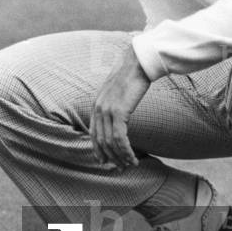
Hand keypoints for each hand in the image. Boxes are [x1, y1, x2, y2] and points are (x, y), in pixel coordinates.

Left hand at [89, 46, 150, 169]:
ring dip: (121, 157)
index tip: (105, 162)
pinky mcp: (118, 111)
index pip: (93, 133)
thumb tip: (118, 114)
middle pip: (101, 141)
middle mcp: (98, 108)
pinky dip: (126, 151)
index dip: (98, 150)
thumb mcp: (118, 91)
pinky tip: (133, 157)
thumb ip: (114, 103)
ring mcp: (107, 110)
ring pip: (110, 142)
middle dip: (111, 157)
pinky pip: (120, 138)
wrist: (138, 62)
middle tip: (121, 168)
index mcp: (96, 104)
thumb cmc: (132, 75)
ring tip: (131, 165)